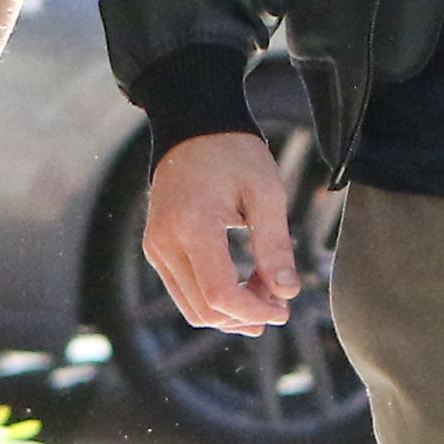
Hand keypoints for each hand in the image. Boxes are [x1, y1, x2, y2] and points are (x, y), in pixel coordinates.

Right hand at [141, 131, 298, 334]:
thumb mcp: (266, 192)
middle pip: (203, 310)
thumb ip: (275, 246)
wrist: (194, 128)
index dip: (253, 311)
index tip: (283, 310)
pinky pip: (185, 292)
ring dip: (231, 311)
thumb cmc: (233, 154)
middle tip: (279, 299)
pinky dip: (215, 298)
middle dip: (245, 315)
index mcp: (193, 224)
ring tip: (264, 289)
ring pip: (192, 309)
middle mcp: (165, 241)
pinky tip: (244, 282)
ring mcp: (156, 247)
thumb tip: (287, 293)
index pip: (218, 294)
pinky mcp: (157, 249)